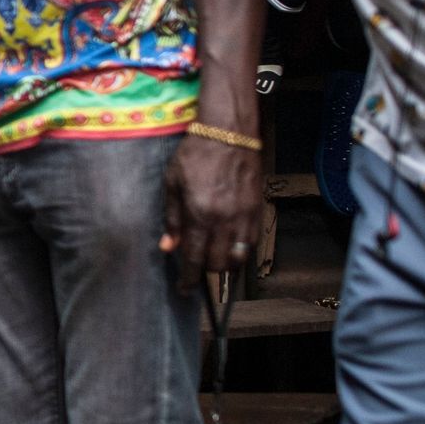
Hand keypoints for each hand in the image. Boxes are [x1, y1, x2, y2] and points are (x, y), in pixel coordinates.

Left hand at [160, 131, 264, 292]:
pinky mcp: (257, 210)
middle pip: (218, 264)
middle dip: (205, 272)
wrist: (227, 133)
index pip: (194, 259)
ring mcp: (244, 216)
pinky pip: (252, 243)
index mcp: (199, 214)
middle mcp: (224, 220)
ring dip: (225, 265)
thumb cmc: (194, 155)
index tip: (183, 289)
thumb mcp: (172, 184)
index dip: (188, 279)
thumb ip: (171, 218)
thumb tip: (167, 247)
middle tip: (196, 270)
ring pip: (238, 258)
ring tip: (214, 259)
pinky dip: (241, 252)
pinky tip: (230, 246)